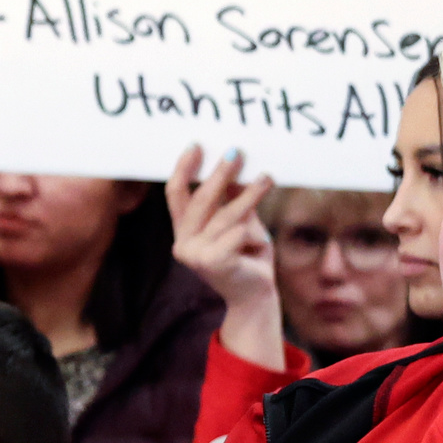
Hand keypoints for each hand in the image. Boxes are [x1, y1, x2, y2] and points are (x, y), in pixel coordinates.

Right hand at [168, 145, 285, 371]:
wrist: (255, 296)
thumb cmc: (248, 257)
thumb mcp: (241, 223)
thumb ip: (233, 202)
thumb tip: (235, 169)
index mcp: (184, 233)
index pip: (176, 195)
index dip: (184, 169)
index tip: (197, 146)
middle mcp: (182, 244)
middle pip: (200, 201)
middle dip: (219, 175)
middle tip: (236, 153)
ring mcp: (194, 255)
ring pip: (225, 216)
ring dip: (248, 196)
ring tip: (266, 179)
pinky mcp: (213, 263)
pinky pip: (236, 234)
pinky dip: (251, 234)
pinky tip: (258, 243)